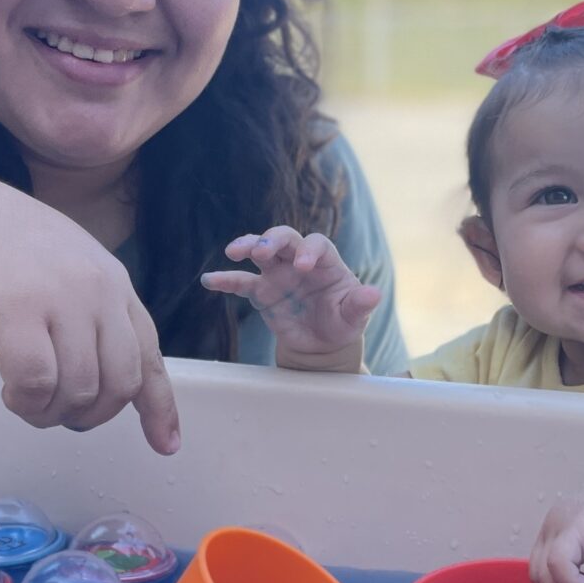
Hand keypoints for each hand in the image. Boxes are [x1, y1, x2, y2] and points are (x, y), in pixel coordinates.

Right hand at [0, 171, 179, 447]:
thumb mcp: (61, 269)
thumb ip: (89, 311)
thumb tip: (101, 379)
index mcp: (112, 282)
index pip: (149, 354)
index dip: (160, 407)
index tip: (166, 446)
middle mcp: (97, 290)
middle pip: (121, 383)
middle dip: (92, 415)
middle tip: (56, 411)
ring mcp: (60, 300)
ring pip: (81, 391)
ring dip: (51, 412)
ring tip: (22, 396)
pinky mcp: (17, 315)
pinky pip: (38, 385)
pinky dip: (25, 402)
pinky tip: (6, 390)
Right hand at [201, 227, 380, 371]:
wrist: (322, 344)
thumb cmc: (342, 322)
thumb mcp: (354, 316)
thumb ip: (361, 304)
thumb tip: (374, 294)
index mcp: (325, 262)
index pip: (316, 245)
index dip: (308, 251)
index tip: (302, 266)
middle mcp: (298, 261)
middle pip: (284, 238)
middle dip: (272, 240)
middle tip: (262, 251)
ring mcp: (277, 275)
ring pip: (260, 251)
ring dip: (247, 245)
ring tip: (234, 251)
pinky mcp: (261, 292)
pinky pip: (241, 282)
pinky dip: (225, 280)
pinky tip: (209, 280)